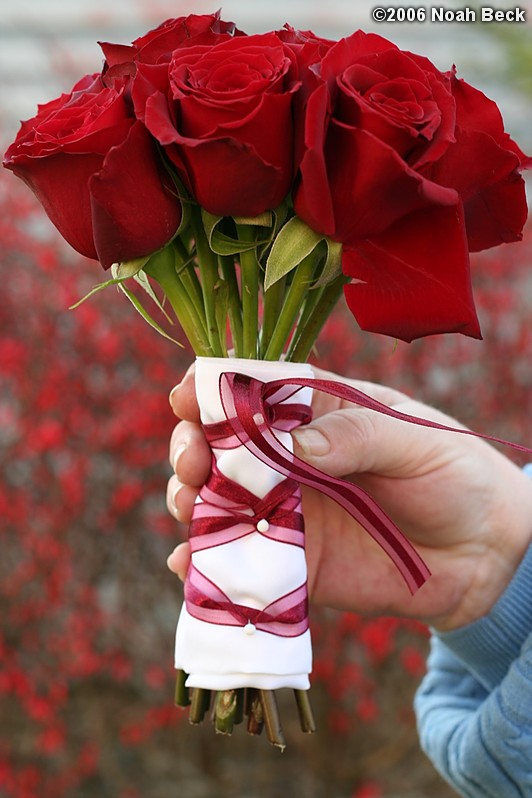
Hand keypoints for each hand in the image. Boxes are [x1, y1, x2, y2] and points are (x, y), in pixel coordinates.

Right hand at [166, 364, 531, 630]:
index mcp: (315, 411)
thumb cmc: (454, 474)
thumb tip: (292, 445)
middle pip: (219, 445)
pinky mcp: (292, 563)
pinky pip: (241, 562)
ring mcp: (286, 511)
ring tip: (190, 508)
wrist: (485, 554)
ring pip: (218, 502)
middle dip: (191, 448)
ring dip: (190, 502)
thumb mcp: (414, 440)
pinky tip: (190, 566)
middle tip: (193, 463)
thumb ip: (356, 436)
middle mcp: (289, 459)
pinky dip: (207, 565)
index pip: (251, 390)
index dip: (212, 390)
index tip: (187, 399)